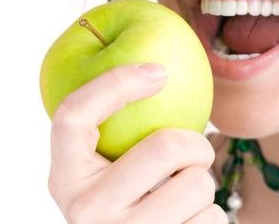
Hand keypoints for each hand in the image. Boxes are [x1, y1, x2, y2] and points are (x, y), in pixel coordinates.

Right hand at [48, 64, 226, 223]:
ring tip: (182, 197)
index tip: (160, 72)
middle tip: (196, 153)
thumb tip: (158, 71)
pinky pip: (212, 218)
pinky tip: (187, 222)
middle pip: (166, 147)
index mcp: (66, 179)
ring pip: (197, 184)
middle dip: (196, 144)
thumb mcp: (104, 175)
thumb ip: (114, 139)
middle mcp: (87, 210)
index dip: (116, 82)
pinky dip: (210, 215)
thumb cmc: (126, 205)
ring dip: (203, 185)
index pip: (73, 115)